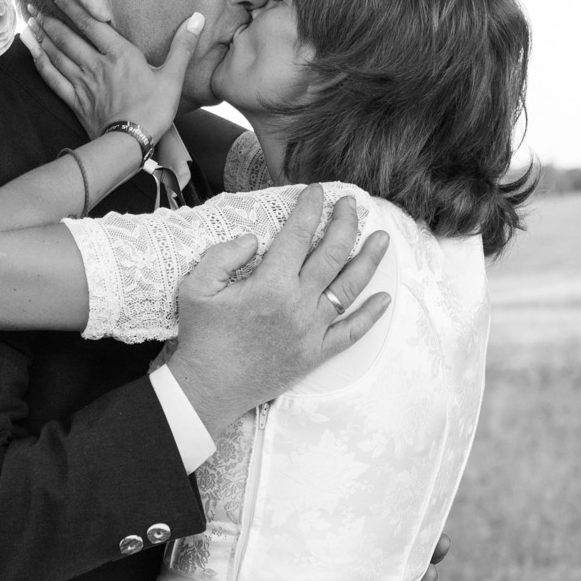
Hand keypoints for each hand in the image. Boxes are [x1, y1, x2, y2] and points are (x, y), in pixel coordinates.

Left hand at [27, 0, 200, 145]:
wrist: (131, 144)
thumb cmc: (154, 111)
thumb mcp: (173, 78)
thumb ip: (182, 46)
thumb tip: (197, 18)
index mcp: (120, 54)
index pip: (90, 23)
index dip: (71, 4)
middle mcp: (96, 65)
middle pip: (68, 37)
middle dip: (49, 18)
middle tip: (32, 2)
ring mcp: (83, 83)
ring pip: (57, 54)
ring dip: (42, 36)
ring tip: (29, 21)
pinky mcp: (75, 101)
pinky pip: (53, 78)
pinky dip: (41, 62)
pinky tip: (32, 51)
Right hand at [165, 187, 390, 435]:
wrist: (208, 389)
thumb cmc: (201, 337)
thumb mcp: (196, 287)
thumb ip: (223, 255)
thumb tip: (253, 239)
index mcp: (270, 284)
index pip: (298, 234)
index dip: (310, 208)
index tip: (318, 191)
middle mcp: (298, 303)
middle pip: (333, 253)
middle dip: (345, 223)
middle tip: (350, 205)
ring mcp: (312, 329)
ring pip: (350, 287)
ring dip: (369, 259)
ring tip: (382, 238)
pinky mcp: (316, 353)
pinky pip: (351, 332)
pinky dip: (371, 315)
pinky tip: (384, 298)